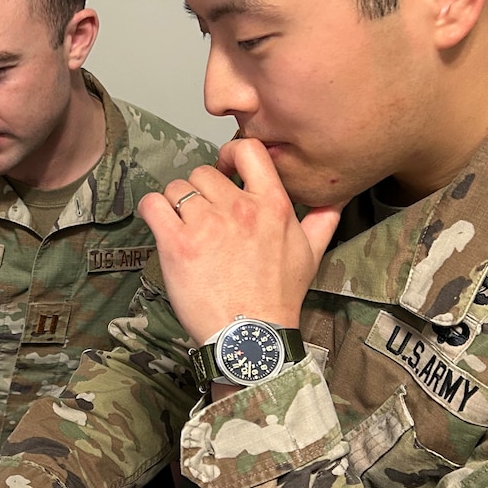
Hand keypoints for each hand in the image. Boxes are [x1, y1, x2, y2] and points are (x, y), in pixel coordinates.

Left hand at [138, 138, 343, 344]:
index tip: (224, 170)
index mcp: (272, 205)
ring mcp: (206, 224)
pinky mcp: (177, 243)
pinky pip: (153, 205)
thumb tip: (335, 201)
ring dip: (176, 205)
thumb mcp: (310, 256)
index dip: (229, 154)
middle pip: (203, 173)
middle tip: (203, 218)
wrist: (251, 336)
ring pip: (176, 188)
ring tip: (184, 229)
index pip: (248, 151)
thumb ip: (322, 221)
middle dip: (200, 192)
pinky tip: (161, 226)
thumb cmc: (278, 298)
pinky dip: (152, 211)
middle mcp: (239, 208)